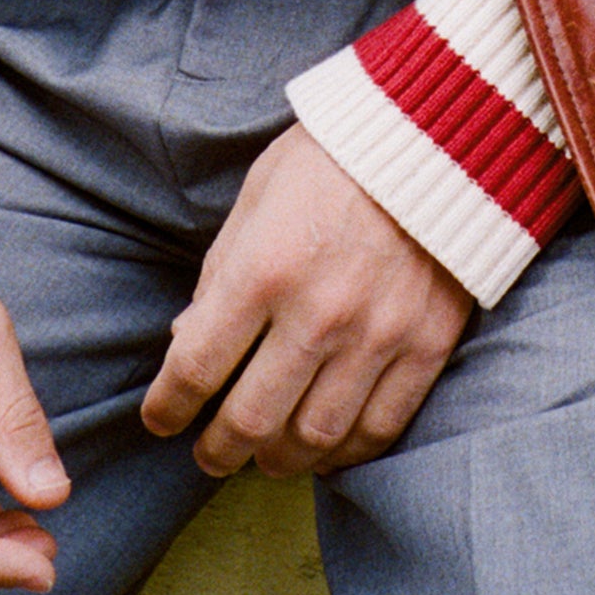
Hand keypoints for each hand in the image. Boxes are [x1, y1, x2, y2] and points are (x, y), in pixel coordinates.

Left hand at [141, 123, 470, 481]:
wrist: (435, 133)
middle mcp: (317, 314)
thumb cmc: (332, 158)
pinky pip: (379, 429)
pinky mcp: (426, 346)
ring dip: (278, 461)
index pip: (195, 368)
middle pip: (250, 419)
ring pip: (313, 438)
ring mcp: (377, 336)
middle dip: (217, 451)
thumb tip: (186, 342)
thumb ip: (220, 274)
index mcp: (263, 269)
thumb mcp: (256, 197)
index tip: (160, 420)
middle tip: (209, 456)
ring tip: (265, 457)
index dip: (167, 408)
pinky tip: (325, 450)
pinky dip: (345, 454)